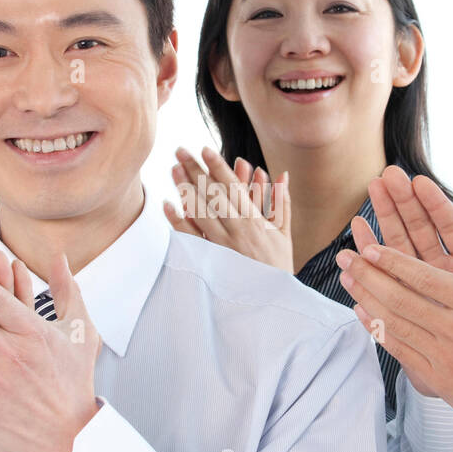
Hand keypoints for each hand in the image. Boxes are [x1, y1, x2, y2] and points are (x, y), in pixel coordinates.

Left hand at [164, 146, 292, 271]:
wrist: (269, 302)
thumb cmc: (278, 266)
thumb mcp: (284, 234)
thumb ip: (281, 202)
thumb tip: (283, 174)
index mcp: (255, 221)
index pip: (233, 187)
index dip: (218, 166)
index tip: (205, 149)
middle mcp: (237, 230)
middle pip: (212, 194)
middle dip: (195, 170)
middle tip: (180, 150)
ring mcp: (221, 246)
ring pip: (199, 212)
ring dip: (185, 189)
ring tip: (173, 169)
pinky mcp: (210, 261)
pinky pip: (191, 238)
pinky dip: (178, 221)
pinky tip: (168, 205)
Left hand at [351, 166, 452, 395]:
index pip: (427, 278)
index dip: (394, 261)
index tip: (371, 246)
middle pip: (401, 298)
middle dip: (369, 274)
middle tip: (345, 255)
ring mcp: (444, 357)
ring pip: (394, 323)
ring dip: (366, 297)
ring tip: (346, 277)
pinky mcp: (438, 379)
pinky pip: (399, 350)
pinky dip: (376, 330)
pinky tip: (362, 313)